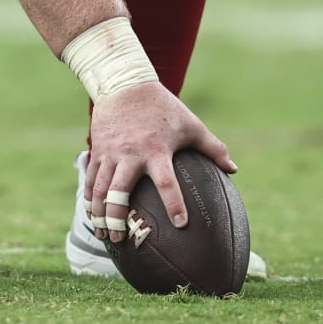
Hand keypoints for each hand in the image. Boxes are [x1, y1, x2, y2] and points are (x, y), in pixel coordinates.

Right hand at [83, 81, 234, 243]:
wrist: (125, 85)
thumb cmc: (164, 107)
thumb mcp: (191, 125)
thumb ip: (213, 148)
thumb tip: (233, 170)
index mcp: (157, 150)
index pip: (166, 182)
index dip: (174, 203)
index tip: (181, 224)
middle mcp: (130, 154)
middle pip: (119, 191)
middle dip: (117, 217)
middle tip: (119, 238)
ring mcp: (110, 152)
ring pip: (99, 188)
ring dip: (98, 213)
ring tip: (102, 234)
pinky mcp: (97, 150)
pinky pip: (90, 177)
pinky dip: (89, 197)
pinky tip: (91, 214)